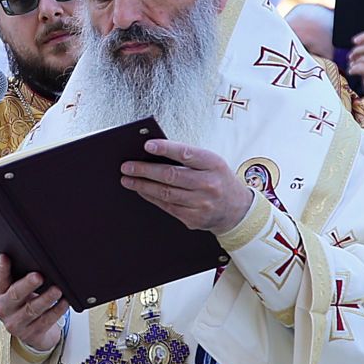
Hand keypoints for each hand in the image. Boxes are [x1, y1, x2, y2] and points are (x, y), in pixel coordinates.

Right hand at [0, 255, 66, 351]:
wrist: (29, 332)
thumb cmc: (23, 306)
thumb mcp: (15, 291)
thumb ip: (18, 277)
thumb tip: (31, 257)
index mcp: (0, 294)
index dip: (1, 268)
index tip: (5, 257)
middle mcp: (5, 309)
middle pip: (15, 295)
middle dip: (27, 285)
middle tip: (38, 276)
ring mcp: (17, 323)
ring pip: (32, 309)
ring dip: (45, 299)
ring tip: (56, 290)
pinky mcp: (31, 334)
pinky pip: (46, 321)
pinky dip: (56, 311)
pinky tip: (64, 303)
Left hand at [121, 139, 253, 234]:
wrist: (236, 211)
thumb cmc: (219, 180)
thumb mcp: (212, 163)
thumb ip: (189, 157)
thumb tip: (155, 151)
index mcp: (214, 164)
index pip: (187, 154)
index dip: (166, 148)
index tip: (148, 145)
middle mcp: (208, 184)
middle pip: (171, 175)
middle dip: (145, 170)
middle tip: (127, 166)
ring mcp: (201, 203)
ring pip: (165, 193)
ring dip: (143, 185)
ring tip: (127, 179)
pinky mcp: (193, 218)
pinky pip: (166, 206)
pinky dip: (151, 197)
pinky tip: (141, 190)